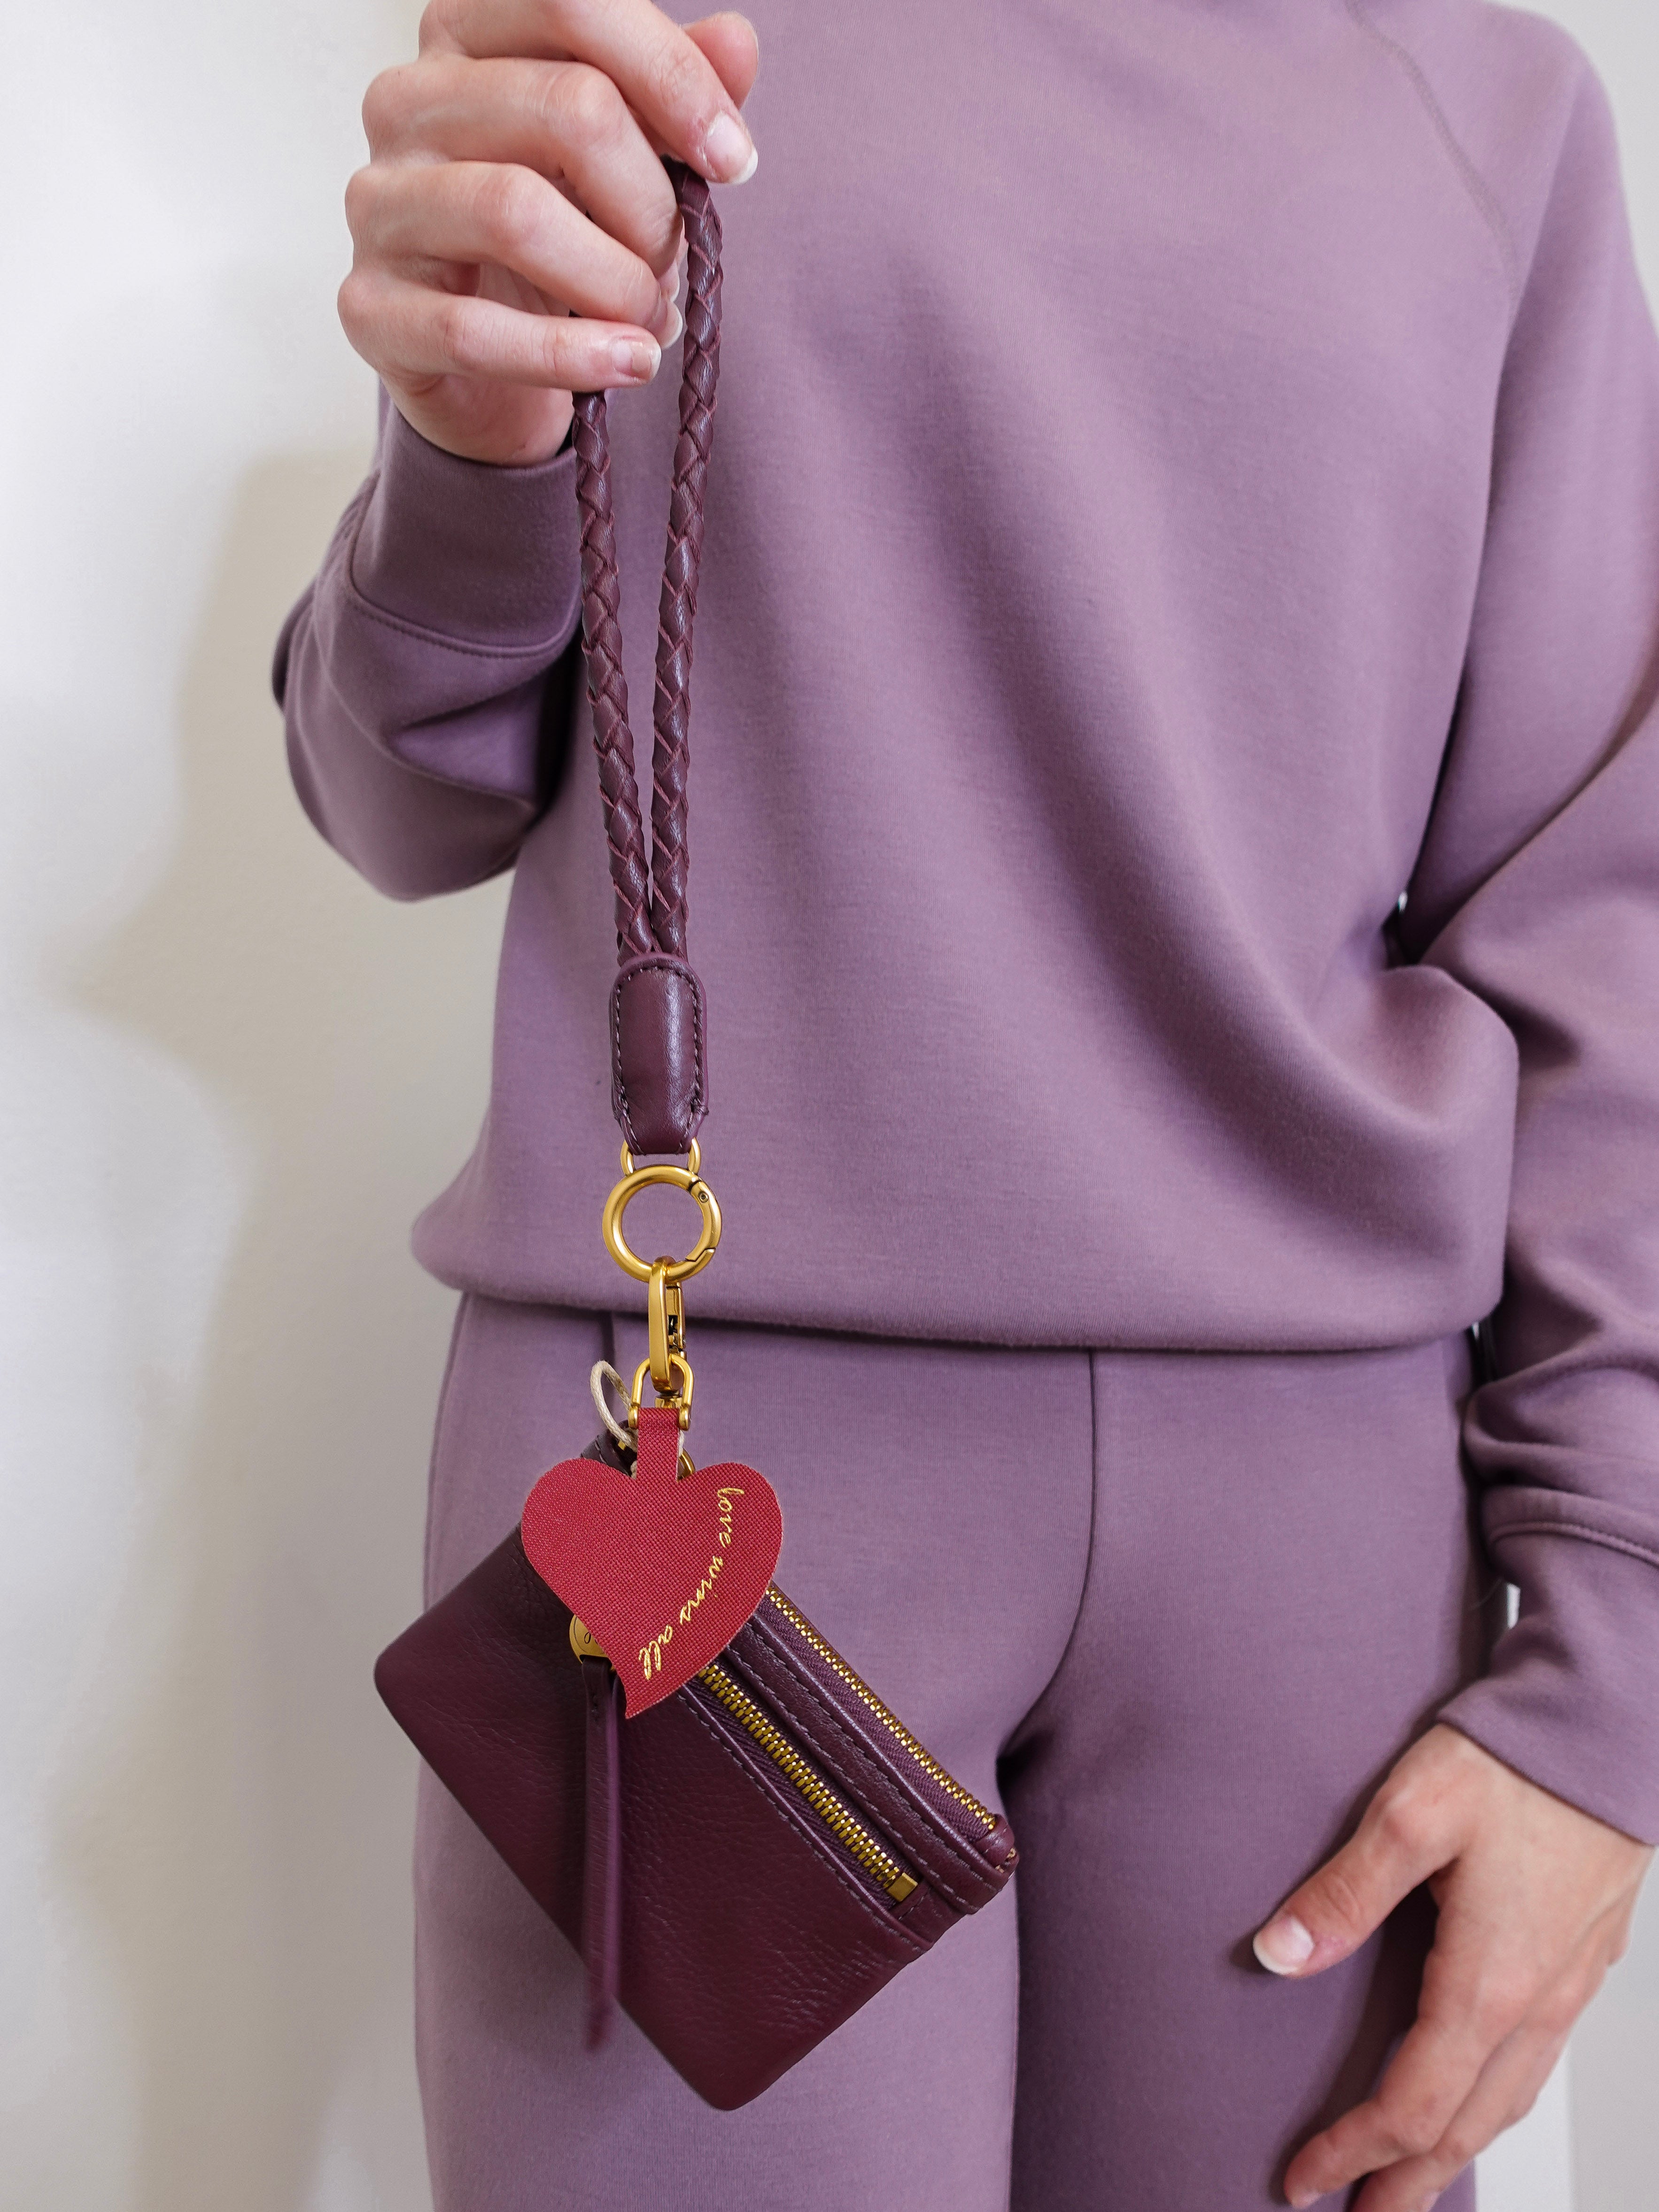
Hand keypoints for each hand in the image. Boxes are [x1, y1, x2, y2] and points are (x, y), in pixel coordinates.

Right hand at [340, 1, 760, 466]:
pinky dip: (571, 354)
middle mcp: (405, 101)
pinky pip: (474, 330)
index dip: (671, 75)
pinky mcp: (370, 307)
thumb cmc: (555, 235)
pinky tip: (629, 362)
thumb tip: (737, 43)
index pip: (571, 2)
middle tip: (678, 259)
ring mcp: (378, 202)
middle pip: (566, 109)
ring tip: (653, 316)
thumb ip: (669, 96)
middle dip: (652, 200)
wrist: (482, 359)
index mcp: (464, 36)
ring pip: (515, 212)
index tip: (734, 159)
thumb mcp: (623, 159)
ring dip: (617, 279)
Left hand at [1254, 1724, 1651, 2209]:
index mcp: (1487, 1984)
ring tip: (1408, 2182)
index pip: (1411, 2105)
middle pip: (1464, 2130)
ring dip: (1453, 2153)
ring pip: (1506, 2104)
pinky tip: (1475, 2097)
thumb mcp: (1411, 1812)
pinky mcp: (1581, 1962)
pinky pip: (1535, 2066)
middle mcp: (1535, 2004)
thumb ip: (1344, 1889)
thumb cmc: (1511, 1763)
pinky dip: (1493, 2106)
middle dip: (1404, 2184)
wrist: (1603, 1727)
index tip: (1299, 2180)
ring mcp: (1566, 1988)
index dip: (1352, 2151)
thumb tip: (1278, 1954)